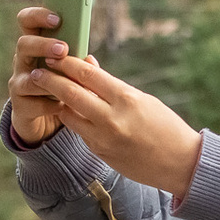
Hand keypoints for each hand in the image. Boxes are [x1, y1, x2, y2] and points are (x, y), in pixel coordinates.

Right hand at [8, 6, 68, 145]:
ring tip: (65, 82)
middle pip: (23, 44)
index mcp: (36, 46)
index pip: (27, 22)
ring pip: (27, 77)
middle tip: (63, 49)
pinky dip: (50, 104)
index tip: (57, 18)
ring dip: (48, 78)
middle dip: (44, 45)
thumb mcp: (69, 70)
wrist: (46, 122)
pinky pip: (33, 103)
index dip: (38, 16)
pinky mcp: (20, 107)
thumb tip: (89, 59)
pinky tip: (62, 106)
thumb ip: (77, 62)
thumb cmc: (61, 88)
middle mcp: (23, 62)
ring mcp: (19, 84)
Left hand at [22, 52, 203, 198]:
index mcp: (126, 99)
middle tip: (37, 71)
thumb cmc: (166, 126)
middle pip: (71, 94)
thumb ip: (111, 85)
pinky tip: (66, 110)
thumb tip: (87, 64)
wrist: (181, 164)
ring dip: (56, 101)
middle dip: (51, 80)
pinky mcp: (100, 153)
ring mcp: (104, 139)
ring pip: (68, 115)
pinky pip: (79, 131)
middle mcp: (112, 119)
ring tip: (46, 90)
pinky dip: (71, 119)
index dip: (67, 63)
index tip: (54, 55)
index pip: (88, 75)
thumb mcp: (143, 99)